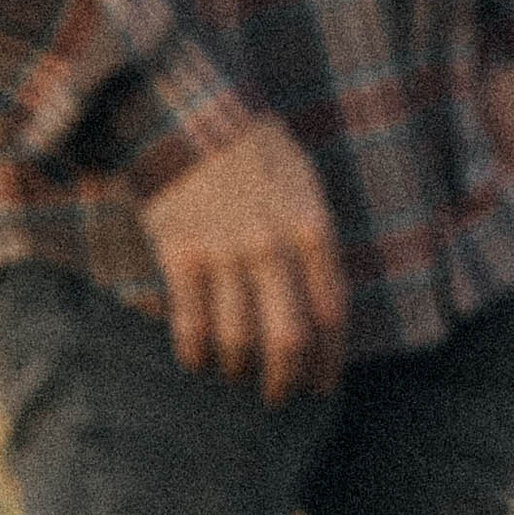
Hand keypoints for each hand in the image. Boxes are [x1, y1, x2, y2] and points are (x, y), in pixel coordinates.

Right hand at [140, 114, 346, 404]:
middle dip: (285, 381)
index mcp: (311, 229)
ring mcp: (226, 253)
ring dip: (238, 370)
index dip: (329, 360)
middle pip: (289, 340)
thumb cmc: (255, 154)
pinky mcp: (182, 256)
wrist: (190, 118)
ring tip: (235, 375)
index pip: (331, 314)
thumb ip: (316, 244)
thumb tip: (324, 310)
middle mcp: (273, 247)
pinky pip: (191, 325)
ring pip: (239, 341)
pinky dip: (195, 353)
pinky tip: (197, 360)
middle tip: (277, 396)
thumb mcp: (305, 186)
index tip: (323, 386)